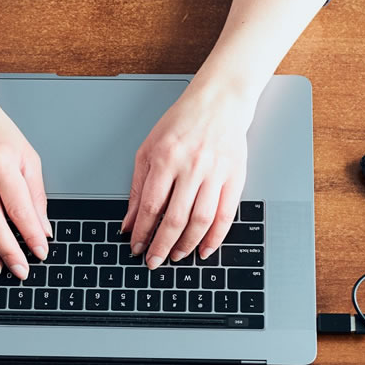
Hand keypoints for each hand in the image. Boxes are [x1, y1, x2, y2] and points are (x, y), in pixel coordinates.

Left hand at [122, 82, 254, 268]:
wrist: (220, 102)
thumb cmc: (181, 123)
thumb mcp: (149, 149)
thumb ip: (137, 187)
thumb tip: (129, 222)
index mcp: (165, 158)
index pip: (149, 206)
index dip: (141, 232)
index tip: (136, 247)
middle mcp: (191, 166)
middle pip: (174, 218)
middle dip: (161, 246)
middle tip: (153, 261)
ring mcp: (215, 173)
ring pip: (200, 221)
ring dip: (186, 245)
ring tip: (176, 256)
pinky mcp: (235, 177)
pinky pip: (226, 215)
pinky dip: (215, 237)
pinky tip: (204, 249)